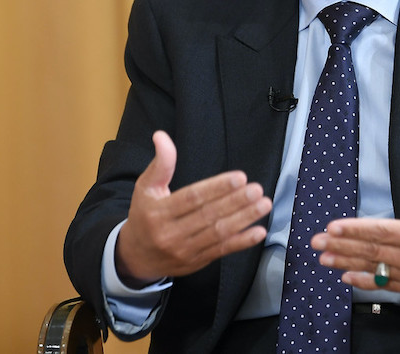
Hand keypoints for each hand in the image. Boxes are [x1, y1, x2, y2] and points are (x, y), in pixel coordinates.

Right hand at [115, 130, 272, 285]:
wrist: (136, 257)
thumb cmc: (144, 215)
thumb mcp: (146, 187)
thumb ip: (160, 163)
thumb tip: (162, 136)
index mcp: (158, 212)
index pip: (192, 198)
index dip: (216, 188)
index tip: (239, 177)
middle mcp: (171, 233)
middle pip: (208, 216)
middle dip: (235, 202)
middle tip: (256, 189)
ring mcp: (185, 250)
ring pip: (218, 234)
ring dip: (244, 219)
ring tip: (263, 204)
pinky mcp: (197, 262)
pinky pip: (222, 251)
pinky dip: (242, 242)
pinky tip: (258, 232)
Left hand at [310, 149, 399, 309]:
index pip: (381, 231)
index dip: (355, 229)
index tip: (332, 227)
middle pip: (370, 251)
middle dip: (340, 246)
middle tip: (316, 243)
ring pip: (374, 269)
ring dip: (346, 263)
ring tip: (324, 259)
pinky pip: (386, 285)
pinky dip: (365, 282)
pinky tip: (348, 279)